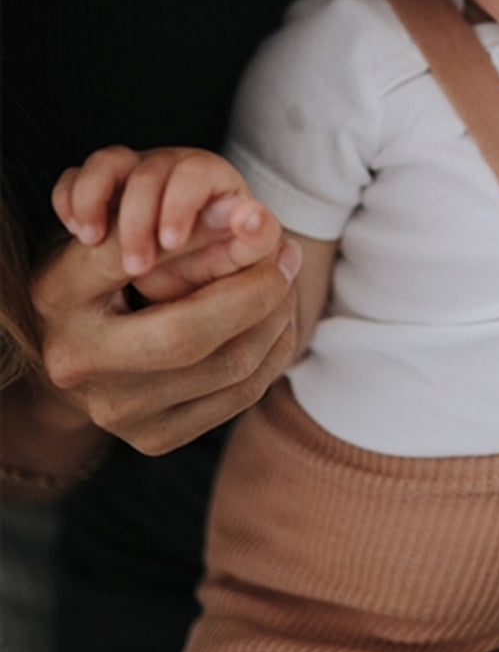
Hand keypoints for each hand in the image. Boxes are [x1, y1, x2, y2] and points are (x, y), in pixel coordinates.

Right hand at [30, 213, 301, 455]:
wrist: (79, 353)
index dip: (200, 238)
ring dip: (276, 317)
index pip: (131, 259)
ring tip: (286, 280)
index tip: (252, 214)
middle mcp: (78, 363)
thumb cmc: (108, 276)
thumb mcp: (123, 238)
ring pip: (230, 365)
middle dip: (256, 289)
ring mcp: (116, 411)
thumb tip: (249, 213)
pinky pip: (242, 394)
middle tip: (287, 253)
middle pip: (187, 333)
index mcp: (57, 297)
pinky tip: (279, 319)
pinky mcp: (155, 438)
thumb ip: (176, 225)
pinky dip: (275, 350)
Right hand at [52, 145, 268, 279]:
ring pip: (107, 163)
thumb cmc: (222, 263)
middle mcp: (173, 167)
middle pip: (148, 170)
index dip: (180, 203)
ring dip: (95, 202)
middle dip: (136, 218)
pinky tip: (76, 233)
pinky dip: (69, 199)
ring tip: (92, 241)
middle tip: (137, 267)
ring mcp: (134, 173)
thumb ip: (255, 238)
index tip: (171, 243)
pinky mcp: (101, 189)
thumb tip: (254, 216)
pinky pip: (75, 177)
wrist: (191, 277)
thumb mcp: (242, 257)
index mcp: (213, 177)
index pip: (195, 172)